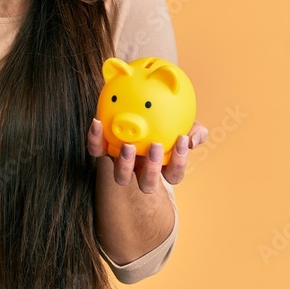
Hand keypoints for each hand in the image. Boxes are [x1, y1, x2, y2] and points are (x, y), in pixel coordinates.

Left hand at [87, 119, 207, 192]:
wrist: (141, 103)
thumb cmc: (166, 119)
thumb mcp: (186, 123)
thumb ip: (195, 130)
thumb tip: (192, 141)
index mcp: (163, 166)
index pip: (174, 175)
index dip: (179, 162)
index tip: (181, 140)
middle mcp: (142, 169)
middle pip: (147, 185)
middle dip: (152, 170)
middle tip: (156, 147)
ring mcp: (122, 162)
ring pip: (121, 177)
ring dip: (124, 164)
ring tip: (128, 145)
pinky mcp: (103, 150)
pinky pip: (96, 149)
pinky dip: (95, 138)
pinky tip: (98, 122)